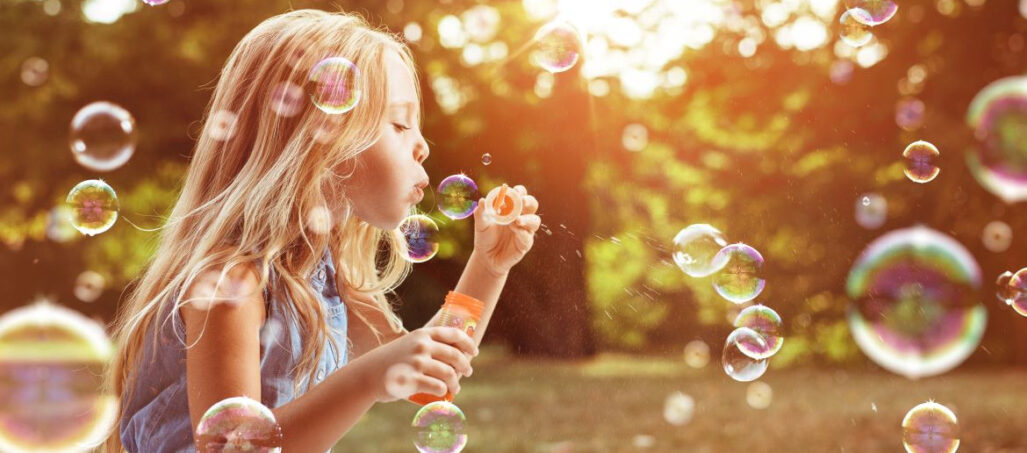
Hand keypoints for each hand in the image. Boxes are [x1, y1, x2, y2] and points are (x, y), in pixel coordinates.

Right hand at [361, 326, 477, 402]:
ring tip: (456, 387)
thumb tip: (450, 353)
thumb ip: (426, 345)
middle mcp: (421, 346)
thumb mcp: (408, 344)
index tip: (474, 352)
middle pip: (454, 355)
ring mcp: (417, 363)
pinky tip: (444, 393)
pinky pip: (438, 386)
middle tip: (468, 372)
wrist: (367, 374)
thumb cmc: (390, 361)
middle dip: (465, 365)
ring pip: (449, 373)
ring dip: (456, 382)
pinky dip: (444, 391)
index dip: (467, 343)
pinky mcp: (413, 380)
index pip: (453, 334)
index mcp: (422, 334)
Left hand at [473, 185, 541, 276]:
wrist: (486, 257)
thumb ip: (481, 213)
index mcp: (512, 208)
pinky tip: (514, 230)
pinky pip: (528, 237)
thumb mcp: (481, 224)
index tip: (514, 191)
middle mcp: (521, 217)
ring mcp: (525, 230)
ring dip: (527, 218)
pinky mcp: (525, 244)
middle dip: (528, 201)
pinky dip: (522, 232)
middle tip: (521, 201)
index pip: (520, 195)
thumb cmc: (485, 237)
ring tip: (516, 220)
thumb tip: (482, 200)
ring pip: (535, 221)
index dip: (520, 191)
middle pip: (532, 205)